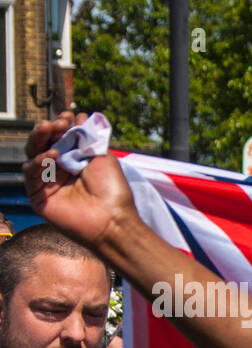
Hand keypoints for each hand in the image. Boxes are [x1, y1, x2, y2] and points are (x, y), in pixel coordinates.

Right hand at [23, 111, 137, 245]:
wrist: (113, 220)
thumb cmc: (113, 191)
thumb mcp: (103, 157)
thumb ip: (88, 137)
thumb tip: (80, 115)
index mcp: (74, 162)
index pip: (59, 138)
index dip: (61, 125)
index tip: (68, 115)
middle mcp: (59, 171)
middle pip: (43, 144)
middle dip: (48, 129)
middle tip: (56, 122)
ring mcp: (47, 183)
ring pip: (33, 155)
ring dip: (40, 139)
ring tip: (50, 129)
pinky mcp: (38, 196)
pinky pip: (30, 174)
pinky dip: (38, 162)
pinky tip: (51, 155)